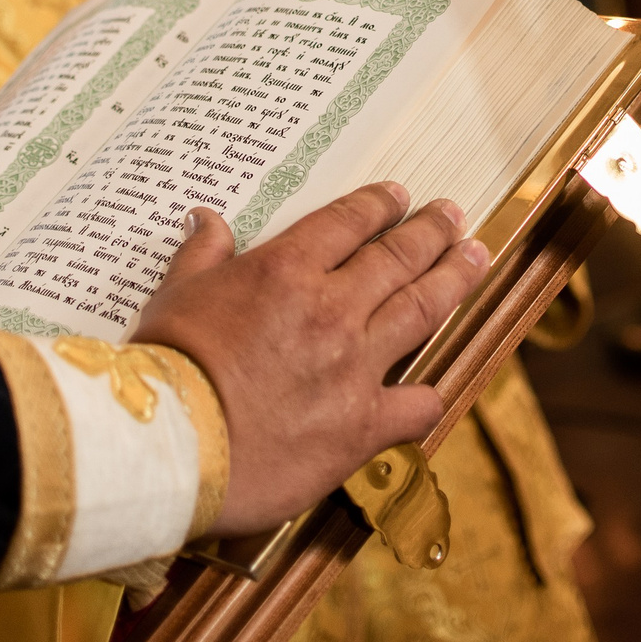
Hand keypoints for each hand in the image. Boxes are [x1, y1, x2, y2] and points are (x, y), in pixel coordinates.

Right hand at [132, 182, 489, 536]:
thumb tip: (205, 219)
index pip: (347, 223)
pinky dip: (429, 395)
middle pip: (398, 258)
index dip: (378, 205)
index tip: (399, 195)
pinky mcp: (362, 425)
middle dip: (431, 232)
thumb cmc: (166, 369)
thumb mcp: (173, 296)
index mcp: (286, 272)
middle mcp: (331, 310)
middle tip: (453, 217)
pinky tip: (436, 389)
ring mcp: (354, 366)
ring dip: (454, 280)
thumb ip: (200, 255)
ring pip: (423, 310)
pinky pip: (416, 404)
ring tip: (474, 259)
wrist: (172, 445)